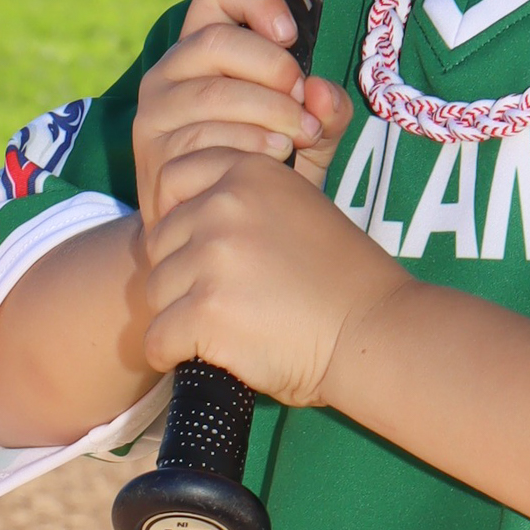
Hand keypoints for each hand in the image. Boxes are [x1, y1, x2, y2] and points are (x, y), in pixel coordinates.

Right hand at [130, 0, 353, 225]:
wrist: (218, 235)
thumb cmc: (266, 172)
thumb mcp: (307, 136)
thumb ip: (326, 113)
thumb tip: (322, 91)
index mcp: (203, 50)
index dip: (255, 1)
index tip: (291, 34)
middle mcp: (169, 73)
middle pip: (216, 42)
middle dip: (272, 69)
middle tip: (303, 103)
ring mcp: (155, 115)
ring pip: (212, 93)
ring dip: (269, 112)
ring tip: (299, 136)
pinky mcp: (152, 156)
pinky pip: (201, 139)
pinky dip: (248, 146)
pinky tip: (275, 159)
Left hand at [140, 149, 410, 408]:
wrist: (373, 331)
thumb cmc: (342, 280)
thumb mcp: (297, 209)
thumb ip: (242, 202)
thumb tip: (178, 219)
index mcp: (248, 172)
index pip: (171, 179)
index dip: (180, 221)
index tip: (204, 251)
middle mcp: (224, 205)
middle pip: (159, 242)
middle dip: (181, 274)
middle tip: (228, 300)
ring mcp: (212, 257)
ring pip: (156, 291)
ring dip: (180, 315)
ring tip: (229, 328)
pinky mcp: (205, 311)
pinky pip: (157, 338)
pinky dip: (173, 355)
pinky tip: (208, 357)